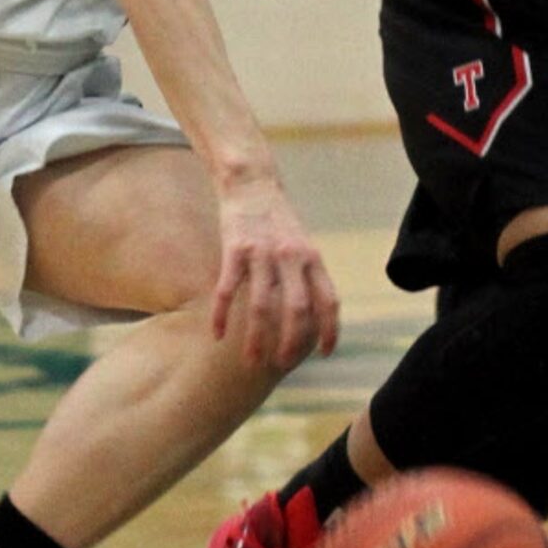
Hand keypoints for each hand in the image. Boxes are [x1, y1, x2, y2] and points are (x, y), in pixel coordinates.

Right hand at [211, 172, 340, 370]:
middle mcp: (291, 257)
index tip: (324, 354)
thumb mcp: (301, 244)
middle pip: (296, 310)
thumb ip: (308, 275)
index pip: (328, 301)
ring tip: (251, 362)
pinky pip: (227, 290)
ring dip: (257, 338)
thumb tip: (312, 316)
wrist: (251, 183)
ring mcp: (262, 253)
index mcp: (312, 258)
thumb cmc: (277, 219)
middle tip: (281, 365)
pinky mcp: (234, 249)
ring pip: (262, 306)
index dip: (329, 330)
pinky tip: (218, 334)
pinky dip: (222, 315)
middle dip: (290, 343)